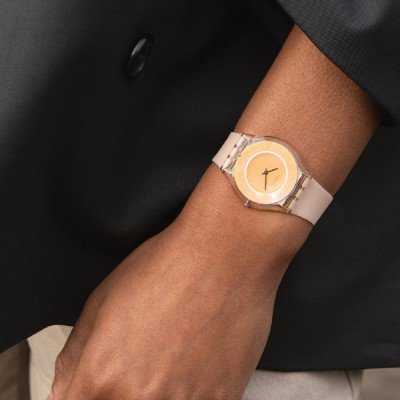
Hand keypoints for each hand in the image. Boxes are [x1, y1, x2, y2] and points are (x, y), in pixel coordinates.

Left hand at [50, 167, 309, 399]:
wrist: (225, 254)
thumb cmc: (169, 266)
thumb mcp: (103, 298)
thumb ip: (75, 355)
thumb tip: (67, 387)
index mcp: (102, 375)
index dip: (94, 391)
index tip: (107, 381)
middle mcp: (140, 397)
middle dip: (128, 388)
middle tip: (148, 358)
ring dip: (165, 389)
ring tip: (177, 353)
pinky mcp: (222, 398)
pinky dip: (195, 389)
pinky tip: (199, 357)